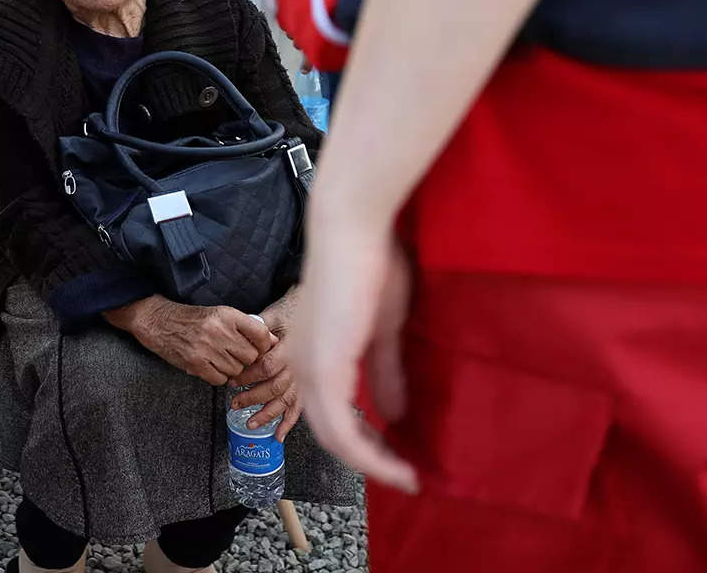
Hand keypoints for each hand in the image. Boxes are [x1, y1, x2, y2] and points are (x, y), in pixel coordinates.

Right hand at [106, 296, 276, 385]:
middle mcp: (218, 330)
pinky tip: (210, 366)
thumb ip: (245, 326)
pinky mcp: (196, 363)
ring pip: (236, 370)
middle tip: (236, 356)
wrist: (160, 322)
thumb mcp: (220, 314)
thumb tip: (273, 341)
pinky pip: (220, 379)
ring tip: (220, 359)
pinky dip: (218, 376)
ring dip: (232, 369)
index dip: (264, 345)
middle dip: (246, 360)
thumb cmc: (193, 319)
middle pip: (250, 356)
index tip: (260, 349)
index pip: (261, 334)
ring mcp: (207, 348)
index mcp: (227, 315)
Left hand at [228, 294, 300, 441]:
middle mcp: (300, 366)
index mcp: (291, 347)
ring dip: (267, 415)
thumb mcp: (273, 314)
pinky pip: (299, 408)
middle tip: (234, 403)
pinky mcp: (308, 386)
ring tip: (250, 423)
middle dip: (252, 398)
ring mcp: (306, 378)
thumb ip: (258, 327)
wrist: (318, 312)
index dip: (248, 376)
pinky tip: (278, 435)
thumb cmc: (293, 312)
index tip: (232, 381)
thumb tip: (239, 337)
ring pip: (285, 401)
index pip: (266, 366)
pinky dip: (288, 423)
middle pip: (274, 387)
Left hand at [289, 199, 418, 492]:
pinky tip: (396, 465)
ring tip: (406, 476)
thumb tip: (393, 415)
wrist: (354, 230)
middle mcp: (300, 366)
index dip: (364, 442)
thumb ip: (383, 372)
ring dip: (372, 463)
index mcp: (312, 354)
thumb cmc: (370, 265)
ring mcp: (307, 369)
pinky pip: (342, 431)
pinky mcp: (321, 369)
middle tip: (404, 474)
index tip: (398, 458)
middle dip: (369, 458)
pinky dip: (369, 455)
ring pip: (334, 439)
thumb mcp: (381, 329)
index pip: (331, 413)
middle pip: (330, 434)